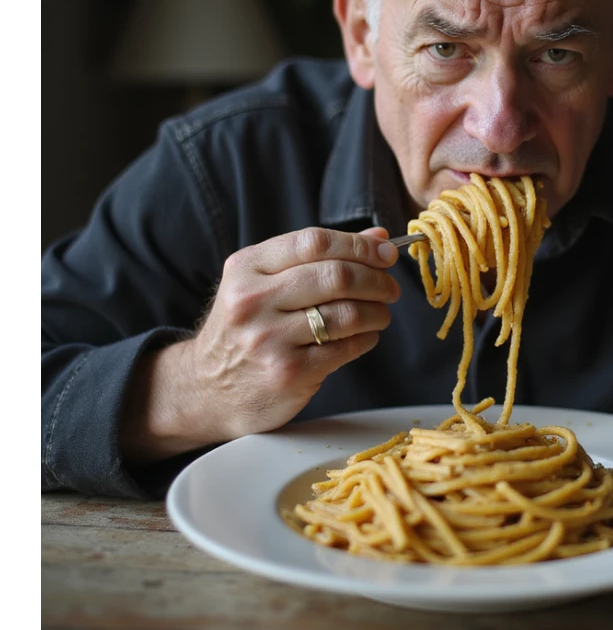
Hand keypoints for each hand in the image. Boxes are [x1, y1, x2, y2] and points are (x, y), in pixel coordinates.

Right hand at [121, 226, 400, 461]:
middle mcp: (253, 300)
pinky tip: (364, 337)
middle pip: (336, 276)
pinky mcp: (287, 372)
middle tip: (390, 288)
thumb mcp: (264, 283)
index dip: (359, 245)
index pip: (314, 242)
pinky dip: (366, 339)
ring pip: (347, 313)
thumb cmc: (245, 329)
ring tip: (380, 313)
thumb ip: (318, 258)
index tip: (386, 252)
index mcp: (247, 267)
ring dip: (377, 311)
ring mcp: (268, 338)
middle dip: (376, 280)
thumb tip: (378, 238)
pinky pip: (346, 347)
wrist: (206, 390)